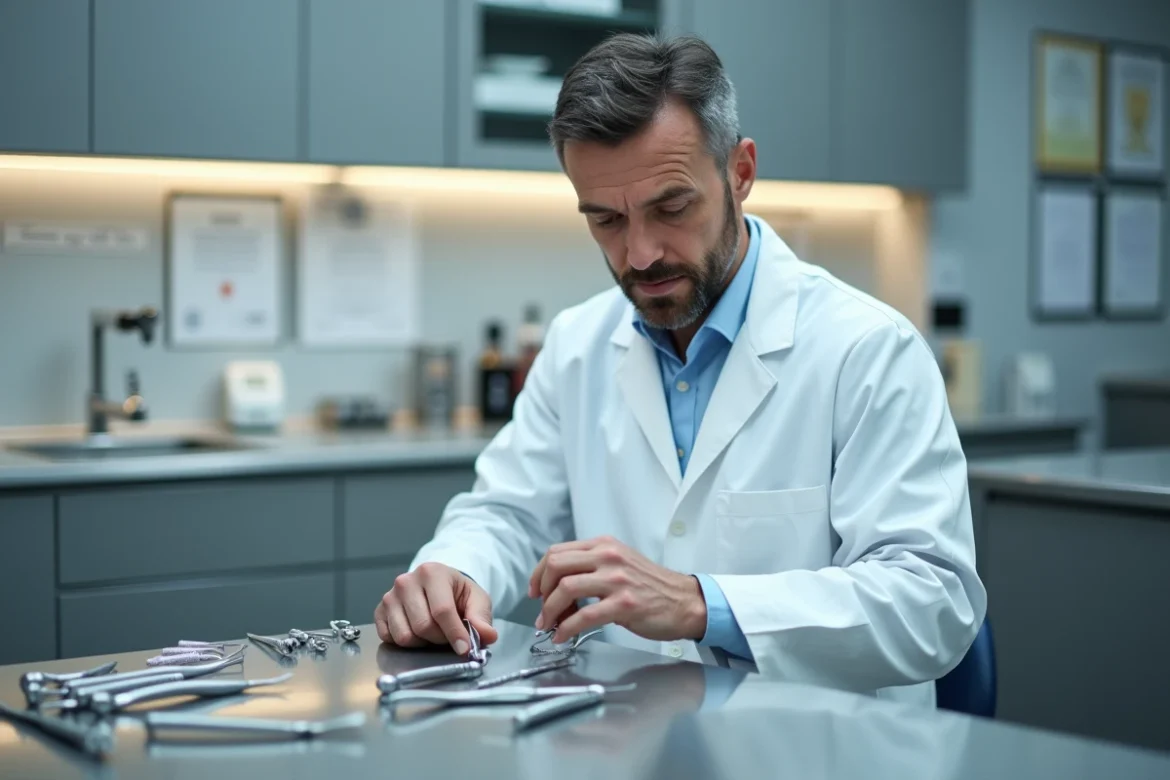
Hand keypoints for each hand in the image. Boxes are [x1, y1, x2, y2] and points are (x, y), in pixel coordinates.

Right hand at [374, 563, 497, 653]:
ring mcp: (389, 596)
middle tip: (448, 636)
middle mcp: (406, 581)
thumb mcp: (476, 600)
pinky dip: (406, 643)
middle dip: (440, 638)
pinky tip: (417, 632)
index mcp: (432, 572)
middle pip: (423, 626)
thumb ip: (481, 617)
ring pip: (405, 636)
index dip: (454, 633)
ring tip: (433, 632)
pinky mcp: (379, 611)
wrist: (437, 587)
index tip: (464, 648)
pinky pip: (389, 638)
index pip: (442, 610)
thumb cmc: (457, 593)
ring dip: (423, 642)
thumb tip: (488, 636)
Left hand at [528, 536, 706, 643]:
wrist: (685, 601)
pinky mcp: (624, 604)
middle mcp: (608, 557)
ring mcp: (617, 580)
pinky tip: (563, 636)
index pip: (557, 552)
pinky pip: (584, 616)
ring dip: (550, 611)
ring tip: (549, 625)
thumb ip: (591, 566)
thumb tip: (558, 586)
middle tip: (541, 608)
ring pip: (566, 588)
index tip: (535, 590)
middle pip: (556, 565)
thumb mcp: (619, 563)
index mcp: (604, 545)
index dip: (539, 573)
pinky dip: (567, 629)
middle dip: (541, 590)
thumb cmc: (651, 586)